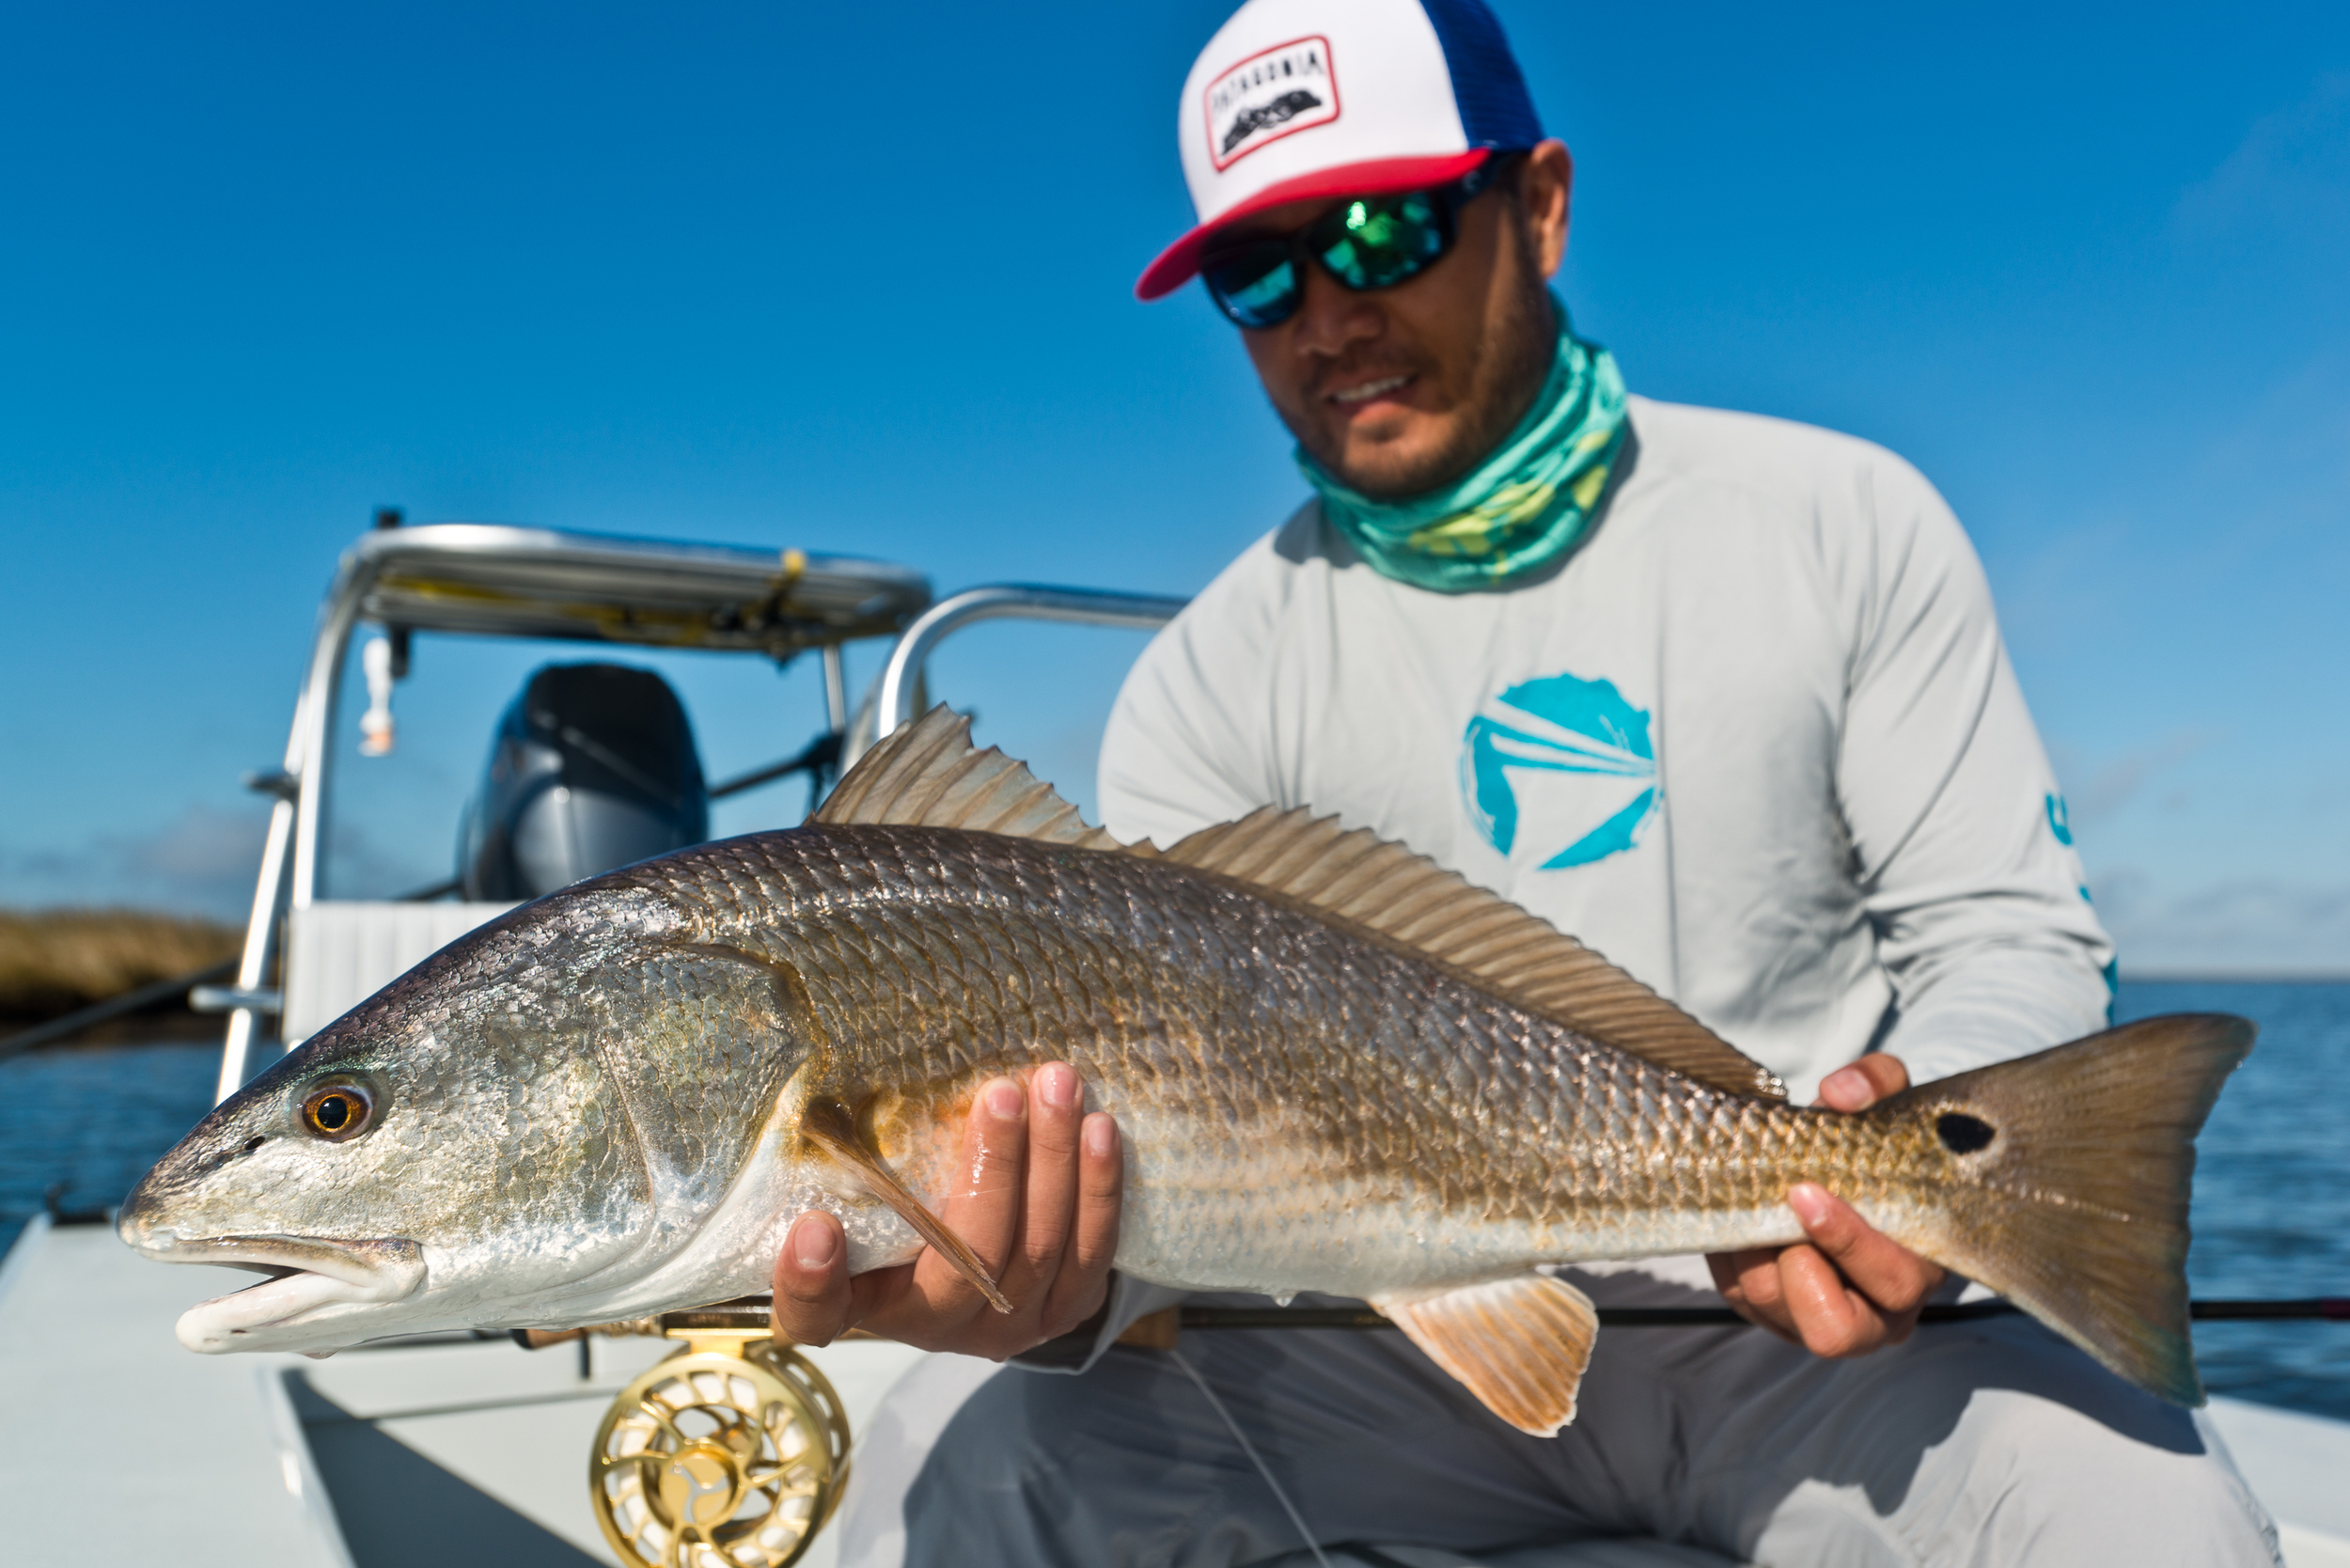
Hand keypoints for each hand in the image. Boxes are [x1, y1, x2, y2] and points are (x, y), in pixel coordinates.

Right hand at [771, 1062, 1122, 1359]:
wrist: (983, 1266)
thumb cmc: (907, 1213)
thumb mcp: (868, 1195)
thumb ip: (858, 1164)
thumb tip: (835, 1091)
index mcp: (860, 1302)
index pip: (813, 1314)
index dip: (808, 1283)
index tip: (813, 1227)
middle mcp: (930, 1328)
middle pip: (966, 1261)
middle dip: (992, 1170)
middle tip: (1003, 1092)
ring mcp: (1004, 1328)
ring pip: (1041, 1249)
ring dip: (1056, 1161)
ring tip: (1058, 1087)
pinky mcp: (1064, 1312)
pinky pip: (1091, 1252)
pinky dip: (1098, 1187)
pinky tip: (1099, 1129)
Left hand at [1707, 1053, 1946, 1357]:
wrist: (1839, 1170)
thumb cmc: (1873, 1150)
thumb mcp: (1886, 1104)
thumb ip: (1877, 1082)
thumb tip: (1843, 1091)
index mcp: (1921, 1269)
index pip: (1892, 1282)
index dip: (1847, 1243)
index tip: (1805, 1192)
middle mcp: (1881, 1316)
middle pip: (1834, 1329)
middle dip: (1793, 1263)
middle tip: (1774, 1204)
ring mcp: (1822, 1324)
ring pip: (1771, 1306)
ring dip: (1753, 1249)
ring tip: (1752, 1198)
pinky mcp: (1773, 1318)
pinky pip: (1738, 1295)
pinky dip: (1729, 1252)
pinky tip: (1739, 1214)